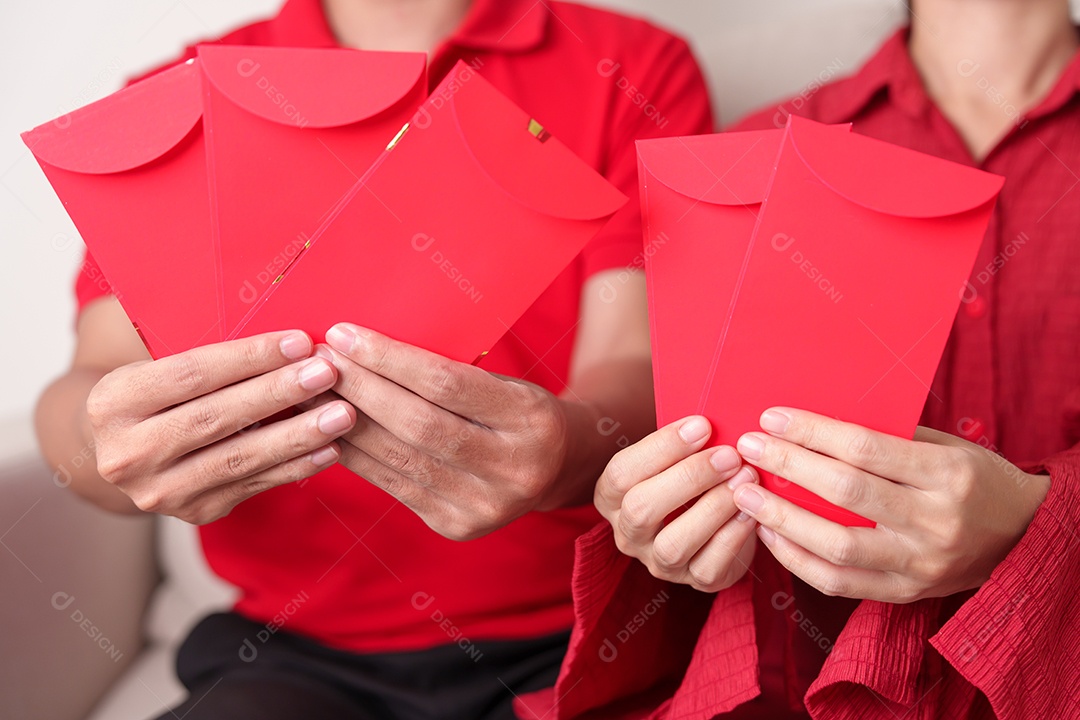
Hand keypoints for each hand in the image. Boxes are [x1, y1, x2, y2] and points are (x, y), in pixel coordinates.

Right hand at [86, 331, 356, 523]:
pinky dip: (296, 466)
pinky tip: (330, 448)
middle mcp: (128, 453)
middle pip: (216, 418)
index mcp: (113, 402)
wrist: (125, 452)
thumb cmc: (157, 395)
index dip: (249, 358)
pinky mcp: (195, 512)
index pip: (191, 375)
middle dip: (278, 394)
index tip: (300, 342)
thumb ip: (205, 355)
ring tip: (342, 414)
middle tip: (327, 374)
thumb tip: (287, 340)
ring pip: (239, 458)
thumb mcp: (157, 367)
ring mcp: (160, 491)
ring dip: (298, 435)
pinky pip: (255, 484)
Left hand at [320, 323, 574, 540]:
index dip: (388, 359)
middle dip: (358, 388)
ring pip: (397, 457)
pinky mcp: (455, 525)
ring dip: (344, 420)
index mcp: (530, 419)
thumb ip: (449, 375)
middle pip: (416, 424)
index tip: (343, 335)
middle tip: (316, 361)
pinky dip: (355, 453)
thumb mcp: (504, 381)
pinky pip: (392, 484)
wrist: (556, 469)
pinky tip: (327, 428)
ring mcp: (483, 505)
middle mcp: (511, 468)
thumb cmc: (519, 411)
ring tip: (311, 390)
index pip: (446, 384)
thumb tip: (362, 352)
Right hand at [594, 417, 758, 592]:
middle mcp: (628, 533)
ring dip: (713, 508)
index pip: (622, 472)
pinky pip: (709, 567)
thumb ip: (684, 440)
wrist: (716, 521)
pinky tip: (752, 511)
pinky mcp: (694, 580)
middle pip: (641, 509)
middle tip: (729, 454)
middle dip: (689, 478)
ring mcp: (659, 562)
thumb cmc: (692, 475)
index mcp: (612, 495)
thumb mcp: (677, 456)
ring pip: (673, 543)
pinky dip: (733, 536)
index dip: (661, 447)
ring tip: (745, 479)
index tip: (702, 425)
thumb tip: (711, 414)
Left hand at [731, 408, 1050, 601]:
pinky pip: (839, 583)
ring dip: (781, 519)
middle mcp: (935, 522)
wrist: (1022, 538)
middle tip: (749, 448)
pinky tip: (770, 534)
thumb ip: (890, 438)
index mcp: (947, 474)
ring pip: (836, 546)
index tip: (773, 419)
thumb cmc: (975, 479)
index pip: (865, 448)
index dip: (813, 432)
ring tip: (745, 495)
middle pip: (845, 493)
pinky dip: (797, 560)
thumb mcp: (946, 446)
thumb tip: (815, 423)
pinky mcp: (906, 594)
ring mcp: (920, 564)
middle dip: (788, 466)